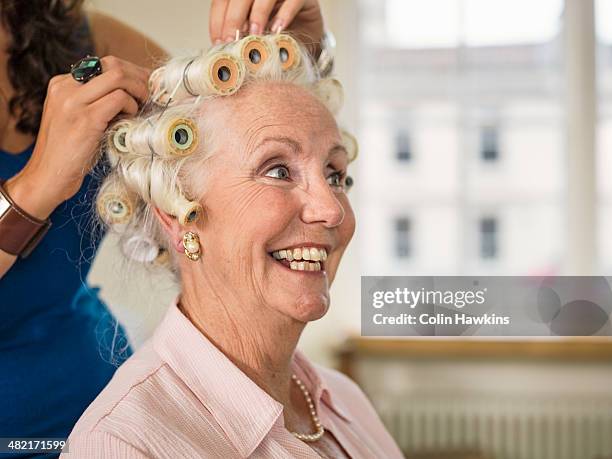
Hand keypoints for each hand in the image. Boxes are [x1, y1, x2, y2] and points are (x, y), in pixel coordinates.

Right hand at [5, 56, 148, 218]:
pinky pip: (119, 98)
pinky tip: (130, 119)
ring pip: (117, 76)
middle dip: (137, 76)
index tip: (143, 86)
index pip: (102, 64)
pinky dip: (131, 106)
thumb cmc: (69, 155)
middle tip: (149, 93)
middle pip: (111, 64)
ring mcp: (73, 101)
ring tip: (142, 105)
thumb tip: (131, 95)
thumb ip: (97, 104)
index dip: (128, 73)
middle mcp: (65, 87)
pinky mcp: (85, 118)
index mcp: (61, 85)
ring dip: (138, 89)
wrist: (47, 177)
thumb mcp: (80, 120)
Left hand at [210, 0, 323, 55]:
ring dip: (257, 15)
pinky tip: (278, 30)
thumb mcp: (255, 35)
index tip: (219, 41)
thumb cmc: (278, 35)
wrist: (307, 35)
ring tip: (255, 36)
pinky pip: (293, 0)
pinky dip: (284, 14)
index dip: (218, 19)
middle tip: (232, 41)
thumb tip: (224, 43)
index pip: (223, 0)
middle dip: (233, 19)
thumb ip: (240, 33)